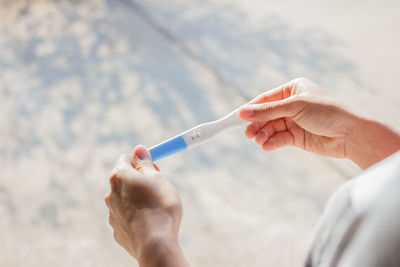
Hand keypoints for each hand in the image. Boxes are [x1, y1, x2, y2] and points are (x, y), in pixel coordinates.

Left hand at [105, 146, 188, 266]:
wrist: (155, 244)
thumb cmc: (159, 206)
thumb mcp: (158, 178)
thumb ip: (145, 164)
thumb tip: (139, 149)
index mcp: (119, 177)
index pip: (126, 159)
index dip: (142, 162)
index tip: (154, 168)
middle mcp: (111, 194)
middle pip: (125, 180)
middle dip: (140, 181)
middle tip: (158, 188)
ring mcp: (112, 214)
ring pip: (127, 200)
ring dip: (139, 200)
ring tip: (157, 209)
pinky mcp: (118, 231)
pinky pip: (128, 218)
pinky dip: (137, 217)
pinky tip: (150, 223)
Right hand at [239, 77, 399, 168]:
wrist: (351, 133)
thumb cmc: (327, 111)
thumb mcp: (294, 107)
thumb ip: (267, 111)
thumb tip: (242, 112)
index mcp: (292, 89)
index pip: (265, 99)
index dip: (251, 109)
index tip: (237, 118)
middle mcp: (292, 105)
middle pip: (266, 115)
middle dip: (257, 124)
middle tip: (248, 134)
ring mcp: (294, 121)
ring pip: (271, 128)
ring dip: (263, 135)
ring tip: (259, 141)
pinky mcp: (297, 137)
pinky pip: (279, 139)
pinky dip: (272, 142)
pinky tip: (267, 146)